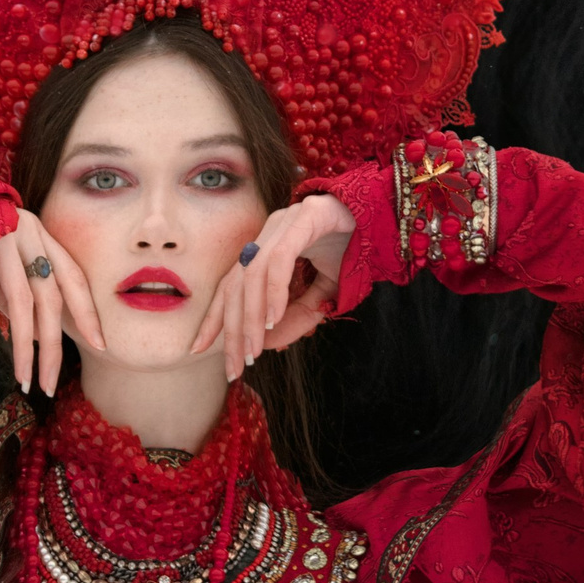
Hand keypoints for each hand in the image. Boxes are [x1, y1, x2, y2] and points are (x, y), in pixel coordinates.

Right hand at [0, 209, 105, 394]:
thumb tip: (36, 338)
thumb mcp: (6, 260)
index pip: (73, 278)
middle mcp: (26, 236)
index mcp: (41, 234)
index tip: (99, 345)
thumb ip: (22, 293)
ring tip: (24, 381)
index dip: (88, 313)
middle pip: (49, 299)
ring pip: (20, 304)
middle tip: (50, 384)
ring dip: (23, 349)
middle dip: (53, 347)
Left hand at [193, 194, 355, 378]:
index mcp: (265, 248)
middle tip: (235, 365)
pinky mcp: (305, 217)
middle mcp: (268, 233)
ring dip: (251, 317)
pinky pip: (279, 259)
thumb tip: (268, 345)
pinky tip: (274, 318)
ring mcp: (284, 223)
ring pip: (252, 275)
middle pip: (235, 285)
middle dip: (231, 330)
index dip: (213, 318)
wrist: (384, 217)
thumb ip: (297, 317)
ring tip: (255, 349)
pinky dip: (274, 291)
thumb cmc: (350, 250)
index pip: (230, 287)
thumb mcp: (322, 294)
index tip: (199, 349)